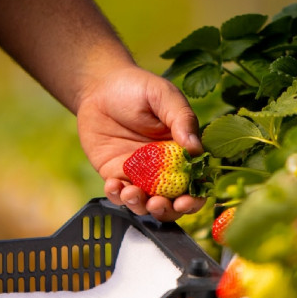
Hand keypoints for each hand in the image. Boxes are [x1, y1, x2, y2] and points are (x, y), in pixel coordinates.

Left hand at [75, 64, 206, 221]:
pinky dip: (116, 196)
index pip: (196, 182)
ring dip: (140, 206)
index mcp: (182, 152)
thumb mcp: (164, 96)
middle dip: (167, 210)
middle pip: (172, 202)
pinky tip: (113, 184)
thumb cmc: (137, 88)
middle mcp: (163, 168)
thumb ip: (181, 120)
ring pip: (145, 204)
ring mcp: (139, 174)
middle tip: (158, 203)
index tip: (186, 200)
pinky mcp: (115, 174)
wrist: (99, 87)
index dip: (195, 197)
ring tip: (131, 193)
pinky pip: (118, 194)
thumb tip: (196, 149)